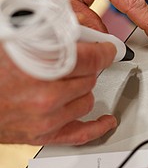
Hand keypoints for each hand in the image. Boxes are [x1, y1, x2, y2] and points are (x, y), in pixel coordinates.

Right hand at [0, 42, 116, 144]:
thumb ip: (51, 35)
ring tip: (71, 80)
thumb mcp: (19, 39)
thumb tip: (80, 32)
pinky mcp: (42, 134)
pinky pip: (80, 134)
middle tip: (80, 60)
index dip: (104, 50)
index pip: (92, 58)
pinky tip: (106, 120)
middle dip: (88, 67)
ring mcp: (46, 117)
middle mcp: (46, 95)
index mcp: (42, 66)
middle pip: (90, 78)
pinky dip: (97, 127)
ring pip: (87, 100)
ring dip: (83, 89)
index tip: (109, 49)